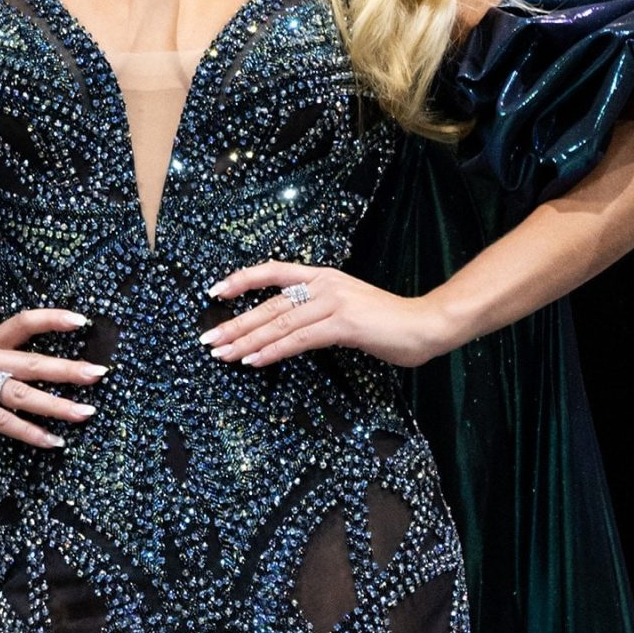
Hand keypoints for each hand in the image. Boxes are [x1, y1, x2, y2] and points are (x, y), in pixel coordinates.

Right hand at [0, 308, 104, 449]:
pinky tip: (52, 440)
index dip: (53, 319)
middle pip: (31, 361)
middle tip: (99, 373)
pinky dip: (30, 432)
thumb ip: (4, 367)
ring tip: (85, 413)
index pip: (23, 322)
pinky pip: (2, 421)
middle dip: (69, 369)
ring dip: (57, 405)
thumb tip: (49, 378)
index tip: (83, 321)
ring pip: (21, 393)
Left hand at [202, 264, 445, 370]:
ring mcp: (333, 302)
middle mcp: (324, 284)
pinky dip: (273, 351)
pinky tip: (254, 360)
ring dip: (247, 341)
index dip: (242, 280)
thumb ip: (317, 314)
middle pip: (269, 305)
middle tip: (208, 340)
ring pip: (279, 323)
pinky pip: (299, 340)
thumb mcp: (346, 310)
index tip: (215, 291)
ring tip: (223, 354)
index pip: (274, 272)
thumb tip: (286, 331)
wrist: (424, 325)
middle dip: (235, 324)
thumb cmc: (387, 324)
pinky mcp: (343, 324)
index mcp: (323, 277)